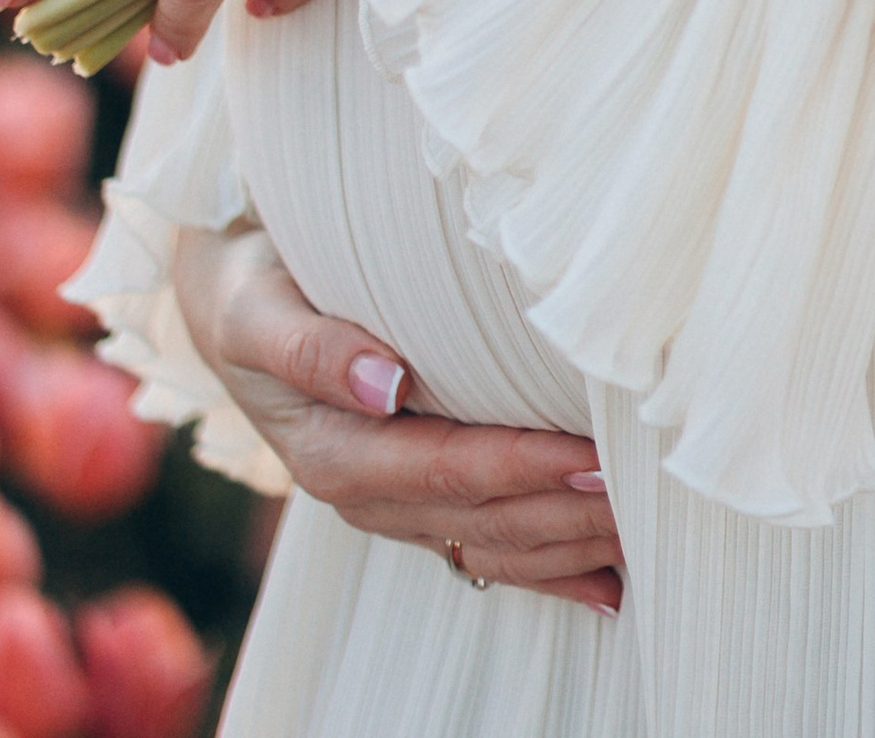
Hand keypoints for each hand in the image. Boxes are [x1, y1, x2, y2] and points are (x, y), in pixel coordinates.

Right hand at [172, 225, 623, 610]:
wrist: (230, 301)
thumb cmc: (250, 289)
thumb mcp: (258, 311)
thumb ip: (312, 349)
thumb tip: (385, 384)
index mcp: (332, 452)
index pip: (445, 468)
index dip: (520, 466)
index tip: (590, 457)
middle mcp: (366, 492)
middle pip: (480, 517)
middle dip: (562, 515)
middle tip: (643, 497)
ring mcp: (392, 503)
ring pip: (491, 542)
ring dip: (566, 546)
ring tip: (641, 534)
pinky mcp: (414, 498)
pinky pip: (484, 546)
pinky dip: (546, 570)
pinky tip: (605, 584)